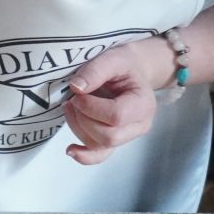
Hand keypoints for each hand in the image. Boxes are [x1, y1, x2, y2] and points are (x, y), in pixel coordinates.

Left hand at [63, 39, 165, 164]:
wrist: (131, 71)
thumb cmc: (124, 65)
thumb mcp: (112, 58)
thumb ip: (96, 70)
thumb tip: (76, 88)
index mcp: (143, 104)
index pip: (116, 116)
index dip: (91, 107)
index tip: (77, 93)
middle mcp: (139, 125)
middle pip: (109, 137)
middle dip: (84, 119)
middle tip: (73, 100)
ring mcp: (127, 136)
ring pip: (100, 146)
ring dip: (78, 128)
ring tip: (71, 106)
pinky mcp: (114, 140)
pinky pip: (100, 156)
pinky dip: (84, 155)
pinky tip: (70, 150)